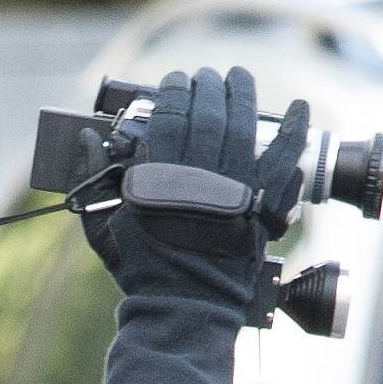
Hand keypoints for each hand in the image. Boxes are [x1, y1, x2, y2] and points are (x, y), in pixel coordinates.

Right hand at [82, 65, 307, 317]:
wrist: (184, 306)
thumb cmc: (142, 268)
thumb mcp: (102, 226)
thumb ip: (88, 179)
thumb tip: (85, 138)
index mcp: (158, 176)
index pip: (168, 114)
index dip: (173, 91)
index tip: (174, 82)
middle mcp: (198, 175)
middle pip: (207, 112)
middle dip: (206, 86)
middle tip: (205, 77)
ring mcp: (234, 187)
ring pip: (242, 124)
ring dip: (241, 94)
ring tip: (238, 78)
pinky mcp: (262, 204)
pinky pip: (283, 158)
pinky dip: (294, 130)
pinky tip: (297, 109)